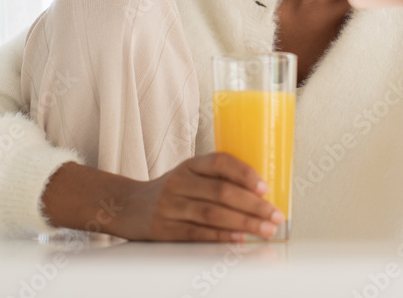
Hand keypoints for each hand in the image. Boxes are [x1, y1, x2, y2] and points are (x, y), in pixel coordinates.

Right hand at [115, 153, 283, 241]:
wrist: (128, 206)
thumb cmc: (170, 191)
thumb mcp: (190, 175)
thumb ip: (217, 179)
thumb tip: (260, 194)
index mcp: (190, 164)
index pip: (220, 162)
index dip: (245, 173)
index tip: (265, 187)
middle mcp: (179, 181)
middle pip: (221, 191)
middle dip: (253, 205)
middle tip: (274, 216)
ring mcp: (170, 205)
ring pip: (212, 213)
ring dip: (243, 223)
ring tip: (263, 230)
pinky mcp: (164, 228)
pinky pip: (197, 233)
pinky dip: (220, 237)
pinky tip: (238, 239)